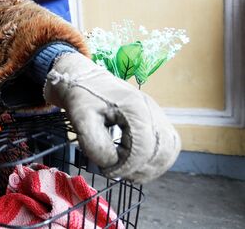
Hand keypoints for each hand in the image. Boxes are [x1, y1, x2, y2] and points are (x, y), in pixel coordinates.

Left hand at [44, 53, 180, 182]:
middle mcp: (152, 109)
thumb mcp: (81, 119)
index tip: (107, 171)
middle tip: (116, 173)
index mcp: (135, 108)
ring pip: (169, 150)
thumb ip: (96, 144)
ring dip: (151, 167)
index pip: (143, 149)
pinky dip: (157, 159)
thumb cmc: (81, 96)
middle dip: (140, 170)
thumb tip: (112, 165)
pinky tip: (136, 164)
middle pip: (162, 152)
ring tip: (126, 171)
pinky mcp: (155, 118)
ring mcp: (156, 113)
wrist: (83, 78)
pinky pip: (167, 144)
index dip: (127, 166)